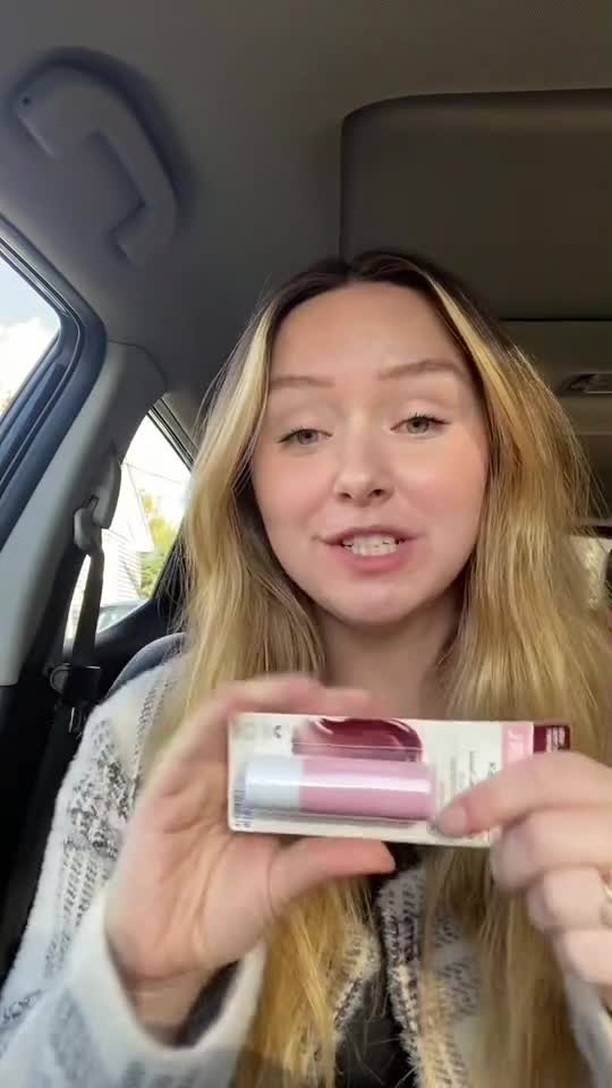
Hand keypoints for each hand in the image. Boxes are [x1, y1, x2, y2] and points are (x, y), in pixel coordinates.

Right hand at [105, 674, 394, 1030]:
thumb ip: (322, 861)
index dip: (345, 733)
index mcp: (269, 794)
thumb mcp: (280, 885)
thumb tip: (386, 852)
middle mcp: (238, 772)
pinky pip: (195, 733)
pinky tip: (247, 700)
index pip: (310, 750)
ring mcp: (203, 770)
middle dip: (320, 706)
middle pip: (280, 723)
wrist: (162, 951)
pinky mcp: (170, 777)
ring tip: (314, 690)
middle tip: (362, 705)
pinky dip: (222, 710)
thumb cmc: (219, 913)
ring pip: (240, 715)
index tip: (387, 727)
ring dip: (275, 696)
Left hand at [436, 752, 611, 1008]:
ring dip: (542, 911)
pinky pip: (575, 951)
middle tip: (513, 877)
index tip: (450, 821)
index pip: (555, 774)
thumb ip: (543, 808)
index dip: (494, 793)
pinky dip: (570, 952)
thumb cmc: (604, 873)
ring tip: (565, 911)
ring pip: (553, 895)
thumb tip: (457, 815)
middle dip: (509, 862)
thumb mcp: (583, 826)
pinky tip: (589, 940)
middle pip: (541, 835)